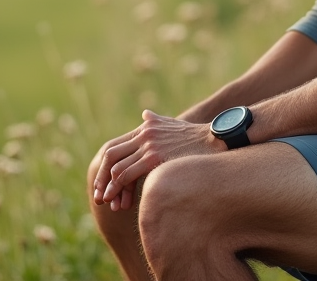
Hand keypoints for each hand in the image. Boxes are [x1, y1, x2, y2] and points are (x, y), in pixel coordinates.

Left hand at [93, 110, 219, 210]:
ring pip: (116, 168)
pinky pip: (127, 174)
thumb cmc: (197, 137)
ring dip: (110, 188)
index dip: (105, 166)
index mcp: (145, 127)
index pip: (115, 146)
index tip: (103, 184)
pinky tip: (120, 201)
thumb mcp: (173, 124)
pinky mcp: (154, 157)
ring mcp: (148, 145)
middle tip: (99, 196)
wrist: (216, 139)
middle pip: (110, 155)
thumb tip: (145, 114)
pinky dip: (119, 188)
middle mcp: (143, 134)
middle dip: (102, 178)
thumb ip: (156, 121)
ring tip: (108, 203)